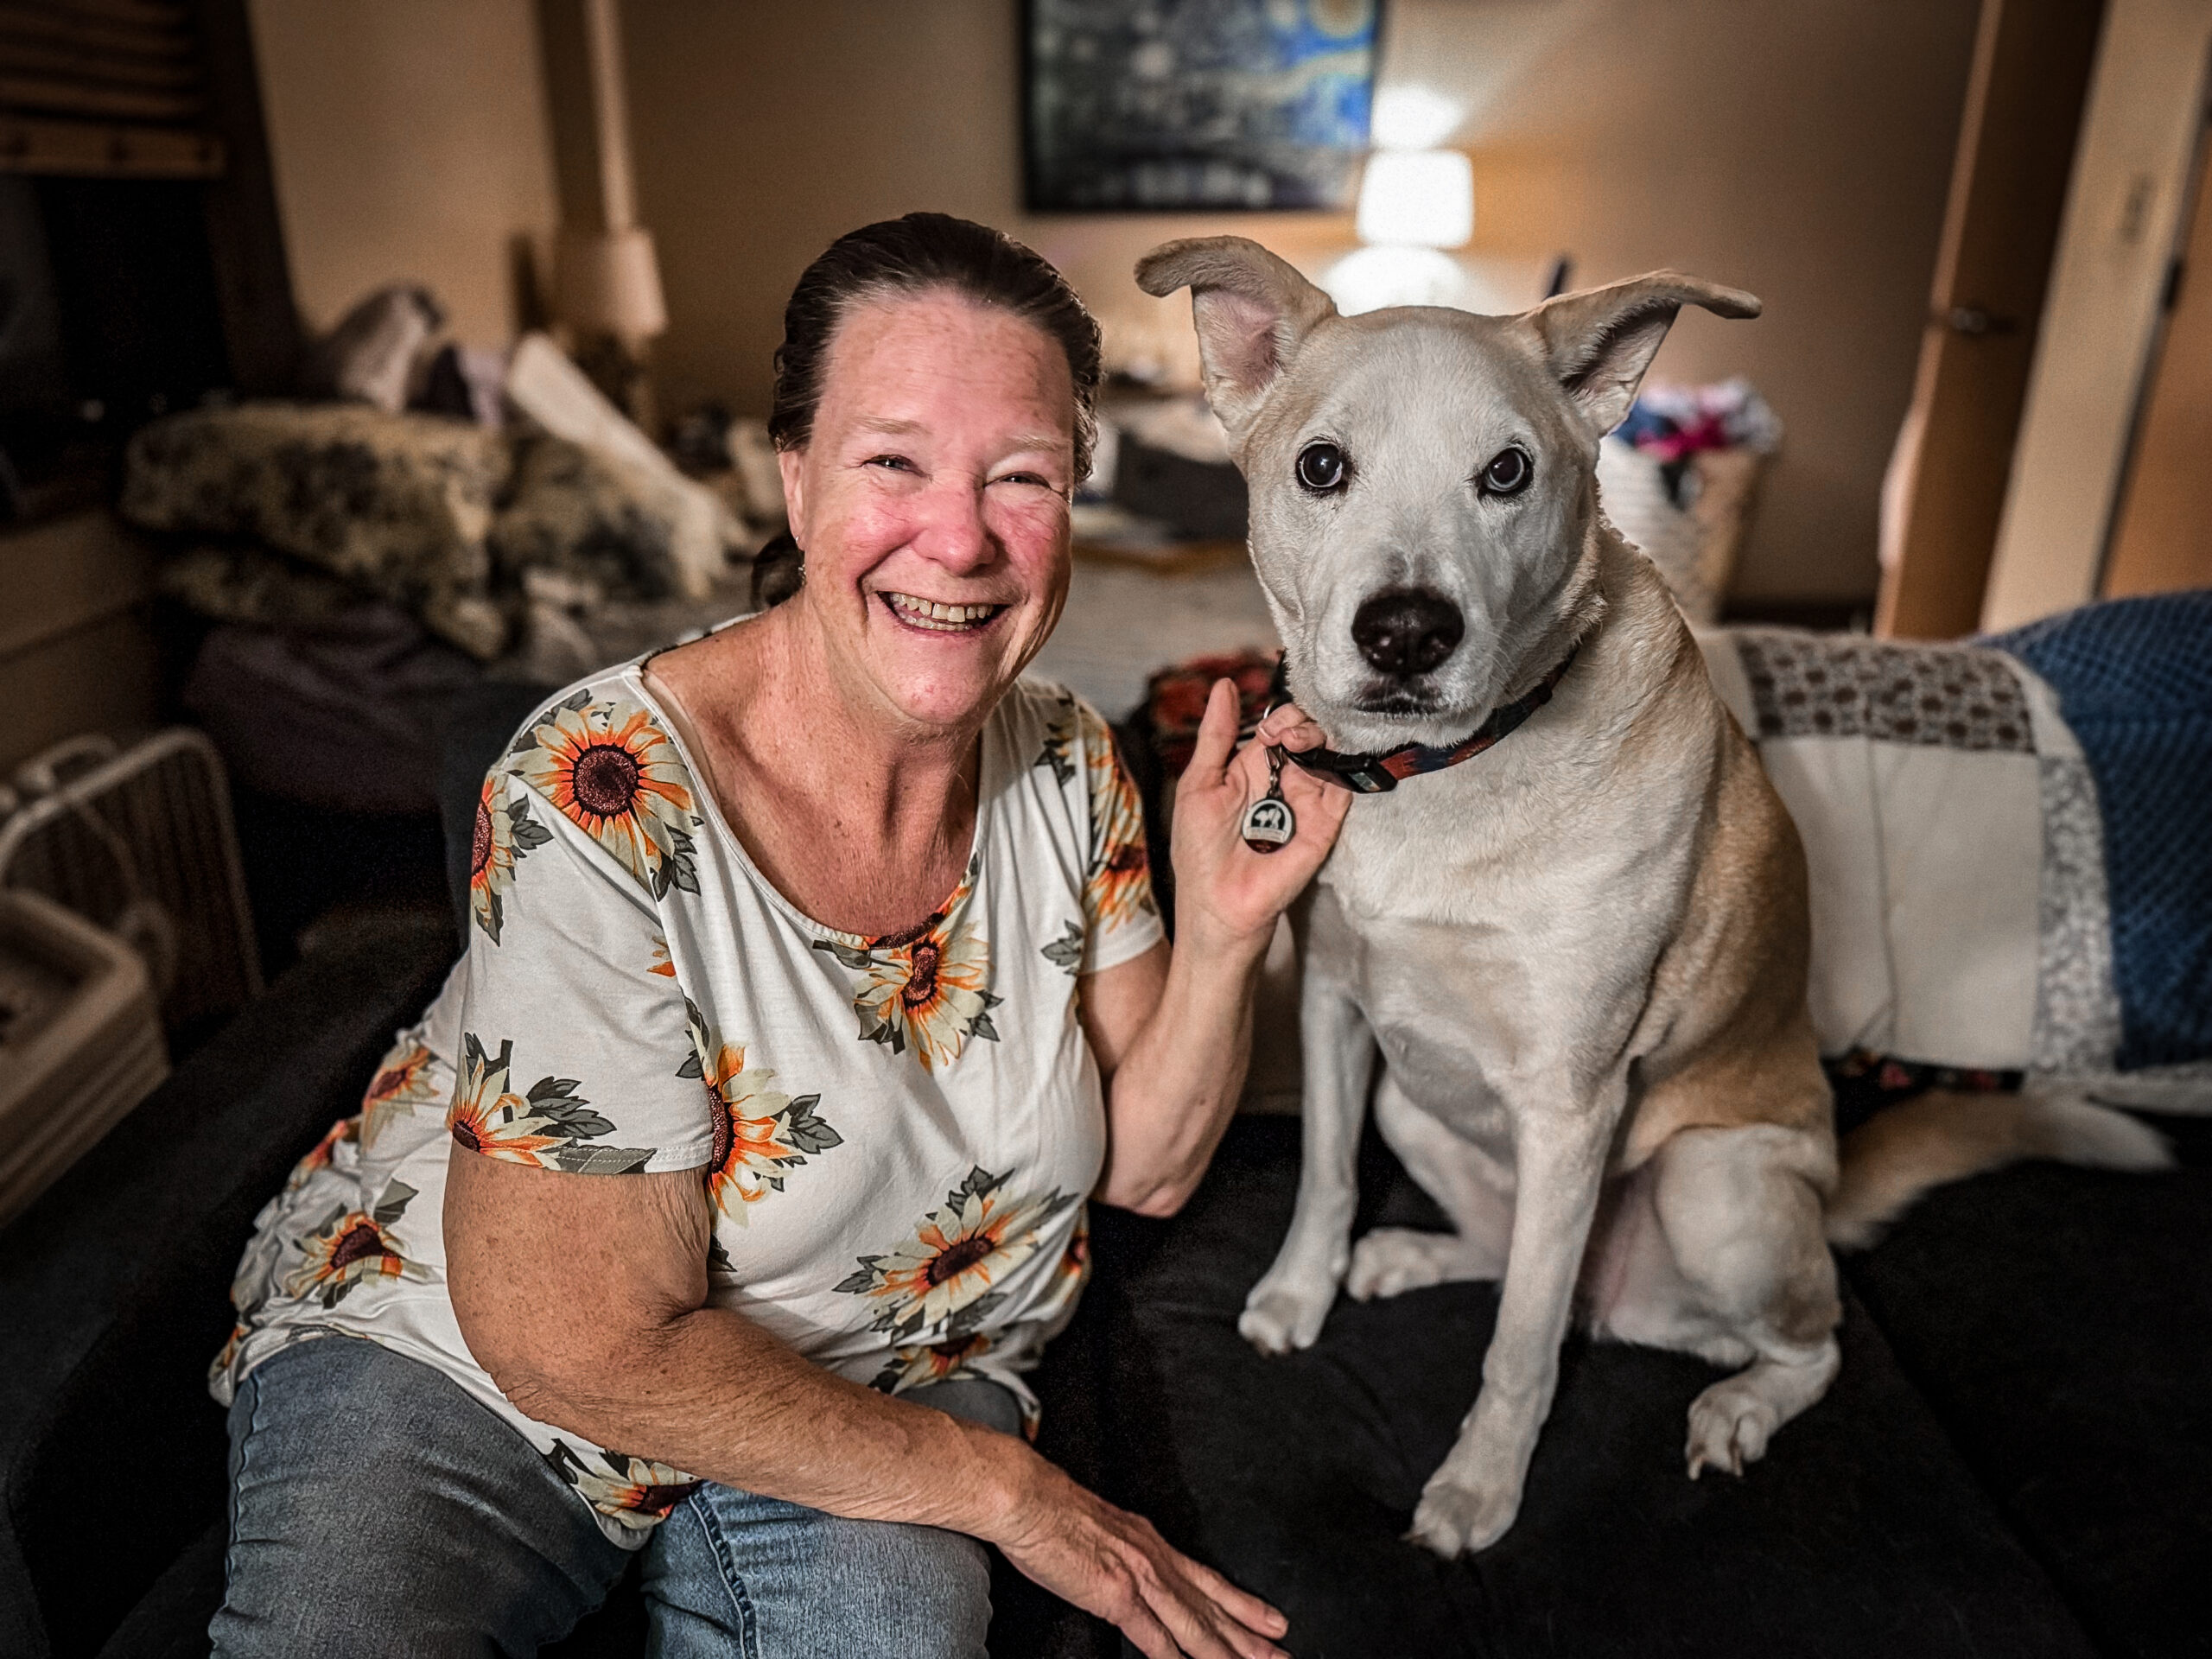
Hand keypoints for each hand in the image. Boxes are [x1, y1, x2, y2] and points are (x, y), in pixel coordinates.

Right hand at [994, 1459, 1289, 1657]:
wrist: (1026, 1496)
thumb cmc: (1051, 1511)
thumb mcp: (1103, 1529)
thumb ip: (1123, 1555)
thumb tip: (1129, 1577)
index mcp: (1150, 1543)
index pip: (1207, 1581)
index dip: (1242, 1603)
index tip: (1270, 1620)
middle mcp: (1154, 1559)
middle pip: (1211, 1607)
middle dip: (1250, 1635)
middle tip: (1282, 1653)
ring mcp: (1138, 1577)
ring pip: (1194, 1625)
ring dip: (1228, 1652)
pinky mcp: (1116, 1595)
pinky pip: (1153, 1637)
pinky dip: (1176, 1658)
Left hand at [1170, 678, 1351, 951]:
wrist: (1217, 904)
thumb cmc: (1199, 850)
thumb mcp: (1199, 783)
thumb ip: (1216, 735)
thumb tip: (1224, 685)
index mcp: (1254, 767)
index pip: (1278, 726)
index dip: (1278, 716)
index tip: (1266, 727)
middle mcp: (1286, 779)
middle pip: (1308, 732)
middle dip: (1300, 722)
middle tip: (1283, 734)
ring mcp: (1308, 800)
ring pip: (1329, 752)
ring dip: (1317, 737)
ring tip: (1295, 744)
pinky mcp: (1325, 823)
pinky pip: (1343, 786)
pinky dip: (1338, 766)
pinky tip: (1320, 760)